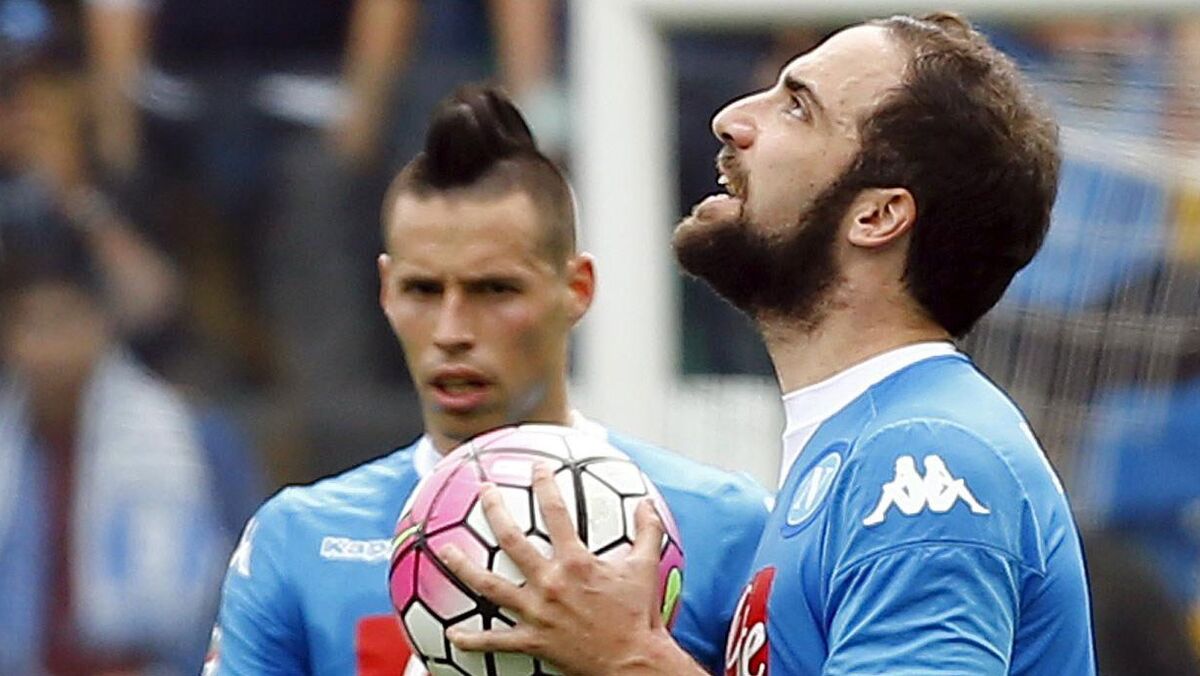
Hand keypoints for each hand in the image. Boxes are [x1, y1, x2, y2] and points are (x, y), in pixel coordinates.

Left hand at [438, 466, 699, 675]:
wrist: (632, 662)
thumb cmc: (639, 615)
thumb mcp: (646, 568)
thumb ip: (647, 532)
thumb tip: (648, 503)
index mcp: (575, 562)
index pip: (556, 514)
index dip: (545, 485)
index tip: (536, 467)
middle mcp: (550, 583)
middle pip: (511, 540)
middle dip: (495, 510)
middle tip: (484, 491)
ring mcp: (537, 612)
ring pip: (490, 586)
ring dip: (463, 566)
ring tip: (444, 550)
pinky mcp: (533, 640)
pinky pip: (495, 640)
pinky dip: (472, 640)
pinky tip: (452, 636)